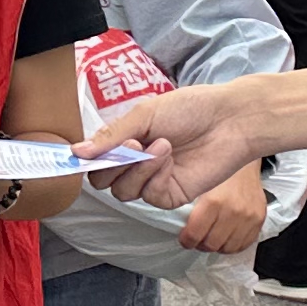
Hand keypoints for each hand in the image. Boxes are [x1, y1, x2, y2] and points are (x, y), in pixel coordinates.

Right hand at [79, 73, 270, 209]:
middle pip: (103, 181)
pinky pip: (148, 196)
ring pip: (123, 192)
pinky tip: (170, 160)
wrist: (229, 121)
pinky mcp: (171, 194)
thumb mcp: (144, 114)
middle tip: (133, 146)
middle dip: (113, 165)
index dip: (90, 159)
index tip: (90, 153)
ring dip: (138, 169)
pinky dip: (155, 178)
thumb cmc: (191, 109)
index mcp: (127, 140)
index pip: (94, 160)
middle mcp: (136, 162)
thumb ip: (111, 136)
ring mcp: (153, 180)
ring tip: (162, 147)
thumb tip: (77, 152)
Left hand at [174, 165, 267, 256]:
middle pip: (212, 245)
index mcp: (214, 202)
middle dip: (201, 244)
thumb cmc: (220, 175)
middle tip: (198, 238)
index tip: (185, 239)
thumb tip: (181, 228)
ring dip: (217, 246)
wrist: (245, 165)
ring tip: (212, 237)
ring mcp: (248, 217)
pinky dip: (233, 245)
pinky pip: (244, 244)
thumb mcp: (199, 187)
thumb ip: (190, 209)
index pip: (195, 235)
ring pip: (228, 248)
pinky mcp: (259, 220)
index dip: (187, 240)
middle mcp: (233, 211)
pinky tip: (226, 237)